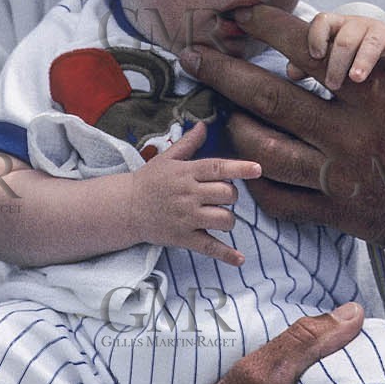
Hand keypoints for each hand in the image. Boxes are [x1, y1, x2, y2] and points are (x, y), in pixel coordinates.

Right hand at [131, 120, 260, 265]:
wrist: (126, 208)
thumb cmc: (149, 180)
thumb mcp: (167, 158)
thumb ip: (189, 143)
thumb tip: (205, 124)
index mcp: (187, 173)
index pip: (218, 168)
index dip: (240, 168)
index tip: (258, 169)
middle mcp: (189, 194)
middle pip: (227, 194)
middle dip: (232, 195)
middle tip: (223, 196)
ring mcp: (187, 218)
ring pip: (224, 219)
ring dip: (229, 219)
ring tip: (220, 217)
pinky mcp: (183, 238)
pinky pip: (209, 247)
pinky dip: (226, 254)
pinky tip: (240, 259)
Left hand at [179, 0, 384, 268]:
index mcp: (378, 94)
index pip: (306, 51)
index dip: (266, 28)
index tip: (238, 15)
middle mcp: (351, 136)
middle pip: (270, 101)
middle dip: (225, 74)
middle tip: (193, 55)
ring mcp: (343, 180)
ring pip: (267, 153)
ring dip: (234, 127)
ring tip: (215, 108)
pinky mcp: (343, 216)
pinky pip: (285, 201)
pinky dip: (258, 183)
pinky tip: (244, 165)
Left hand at [285, 10, 384, 89]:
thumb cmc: (351, 65)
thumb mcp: (330, 65)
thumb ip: (309, 67)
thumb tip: (293, 71)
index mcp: (337, 28)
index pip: (323, 21)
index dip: (316, 36)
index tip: (314, 56)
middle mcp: (358, 26)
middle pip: (345, 37)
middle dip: (337, 61)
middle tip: (332, 84)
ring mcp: (381, 32)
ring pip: (371, 42)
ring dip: (362, 60)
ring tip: (356, 78)